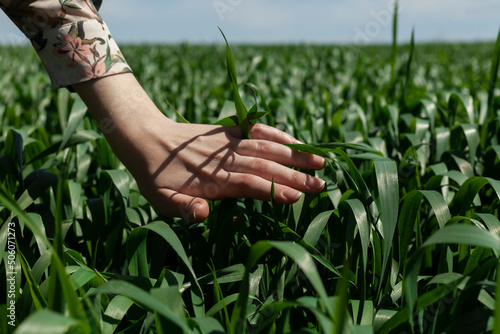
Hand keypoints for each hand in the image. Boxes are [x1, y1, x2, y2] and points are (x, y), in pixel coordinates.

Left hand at [74, 74, 324, 221]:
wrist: (147, 139)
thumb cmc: (155, 177)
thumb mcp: (160, 200)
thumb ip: (183, 209)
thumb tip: (204, 214)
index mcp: (213, 179)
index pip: (250, 185)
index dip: (274, 190)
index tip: (298, 197)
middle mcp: (226, 160)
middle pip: (265, 166)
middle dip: (295, 175)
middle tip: (321, 185)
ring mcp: (229, 143)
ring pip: (266, 147)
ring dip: (294, 153)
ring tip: (319, 161)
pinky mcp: (228, 132)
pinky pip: (257, 132)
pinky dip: (277, 134)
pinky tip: (294, 140)